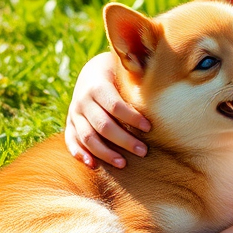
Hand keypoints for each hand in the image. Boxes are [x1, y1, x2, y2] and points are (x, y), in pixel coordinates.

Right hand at [64, 51, 149, 167]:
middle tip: (143, 151)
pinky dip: (80, 154)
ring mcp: (74, 113)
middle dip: (124, 140)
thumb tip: (162, 82)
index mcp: (97, 85)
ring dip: (105, 152)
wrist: (92, 70)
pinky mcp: (70, 123)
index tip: (149, 127)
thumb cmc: (118, 71)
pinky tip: (93, 165)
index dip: (132, 118)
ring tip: (123, 164)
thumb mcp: (124, 68)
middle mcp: (83, 100)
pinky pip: (71, 140)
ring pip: (87, 137)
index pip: (115, 106)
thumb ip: (137, 75)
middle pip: (103, 125)